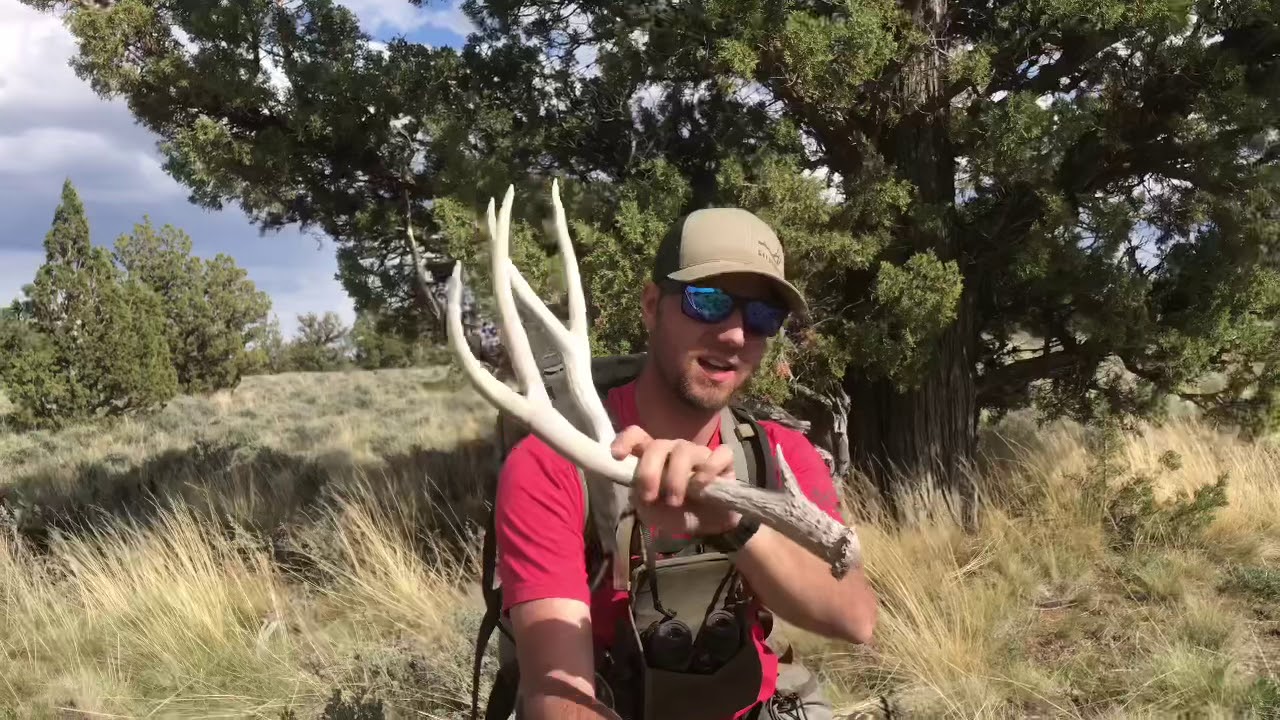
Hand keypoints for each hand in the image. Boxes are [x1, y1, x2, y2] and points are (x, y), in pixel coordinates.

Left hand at [609, 425, 741, 536]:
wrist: (706, 528)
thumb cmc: (676, 514)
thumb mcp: (651, 511)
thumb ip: (640, 497)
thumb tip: (639, 489)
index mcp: (654, 457)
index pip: (638, 435)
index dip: (626, 440)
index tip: (618, 456)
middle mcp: (674, 450)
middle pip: (658, 445)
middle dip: (649, 471)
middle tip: (649, 496)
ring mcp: (699, 453)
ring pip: (684, 450)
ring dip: (675, 477)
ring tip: (674, 500)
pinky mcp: (724, 461)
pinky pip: (720, 454)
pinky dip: (709, 469)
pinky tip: (703, 486)